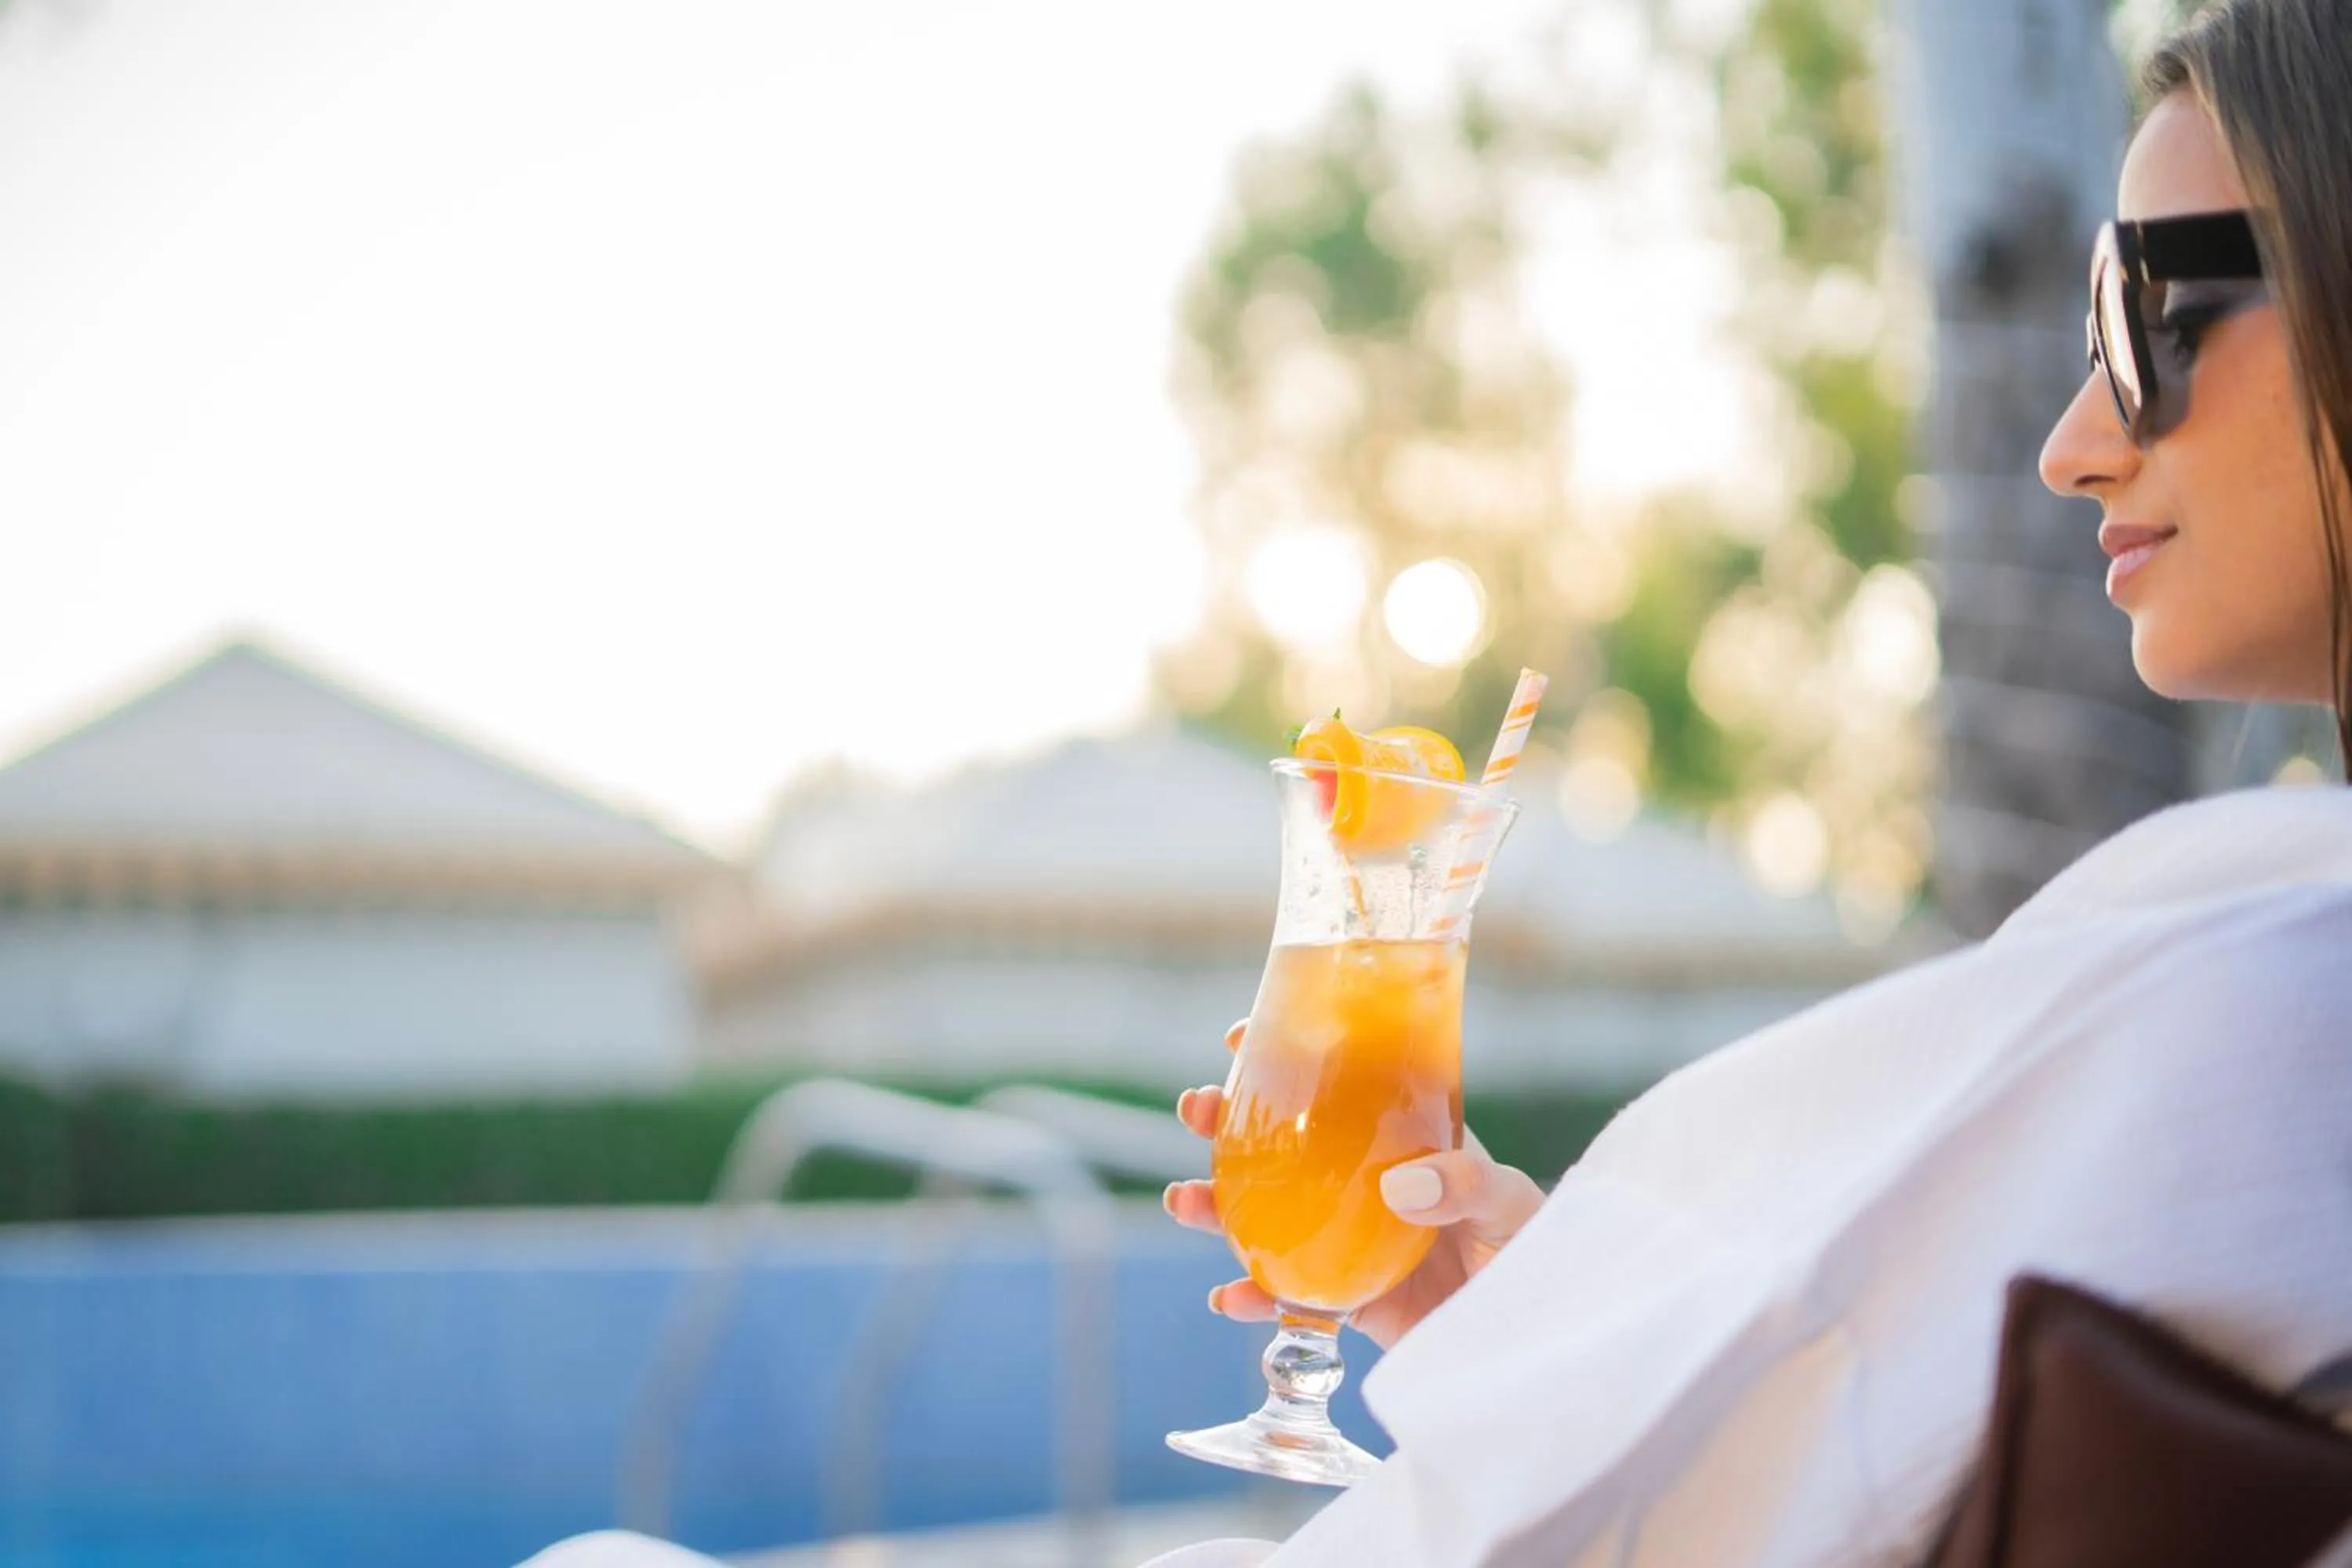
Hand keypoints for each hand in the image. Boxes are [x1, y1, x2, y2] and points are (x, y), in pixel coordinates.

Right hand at [1161, 1018, 1546, 1350]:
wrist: (1539, 1333)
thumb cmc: (1534, 1250)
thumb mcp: (1511, 1204)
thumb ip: (1466, 1186)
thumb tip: (1398, 1185)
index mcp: (1402, 1143)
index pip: (1338, 1088)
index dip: (1287, 1058)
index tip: (1240, 1036)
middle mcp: (1364, 1187)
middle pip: (1283, 1148)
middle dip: (1229, 1126)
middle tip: (1195, 1109)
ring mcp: (1349, 1243)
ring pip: (1267, 1218)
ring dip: (1219, 1209)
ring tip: (1184, 1200)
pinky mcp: (1348, 1304)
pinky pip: (1288, 1298)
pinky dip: (1253, 1298)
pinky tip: (1226, 1297)